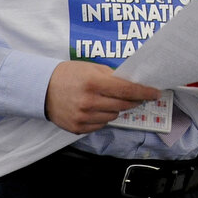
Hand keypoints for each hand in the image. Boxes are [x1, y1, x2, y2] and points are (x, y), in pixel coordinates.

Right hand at [45, 60, 160, 134]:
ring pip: (114, 116)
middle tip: (138, 97)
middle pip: (123, 105)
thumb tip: (134, 84)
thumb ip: (113, 77)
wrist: (42, 89)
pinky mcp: (77, 128)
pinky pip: (101, 125)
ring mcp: (83, 117)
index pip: (127, 91)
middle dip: (134, 101)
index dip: (144, 92)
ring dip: (116, 108)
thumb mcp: (92, 69)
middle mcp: (89, 102)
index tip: (155, 93)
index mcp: (94, 83)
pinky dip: (103, 117)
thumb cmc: (70, 75)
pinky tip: (96, 109)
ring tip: (107, 100)